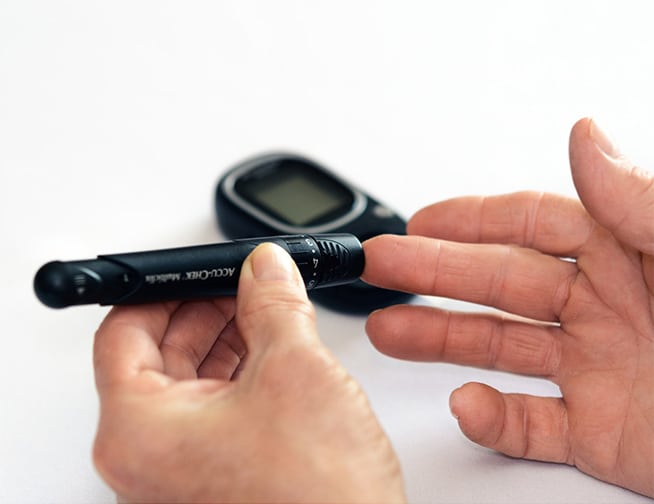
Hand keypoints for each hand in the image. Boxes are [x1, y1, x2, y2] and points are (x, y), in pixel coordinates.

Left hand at [92, 243, 403, 502]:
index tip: (199, 271)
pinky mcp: (214, 478)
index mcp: (139, 432)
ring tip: (266, 311)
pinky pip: (212, 410)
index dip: (163, 289)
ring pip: (188, 382)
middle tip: (243, 283)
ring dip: (226, 339)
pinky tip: (272, 351)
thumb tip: (265, 268)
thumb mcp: (295, 371)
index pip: (123, 332)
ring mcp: (179, 472)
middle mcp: (146, 458)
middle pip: (155, 355)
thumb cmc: (319, 501)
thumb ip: (275, 304)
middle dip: (204, 310)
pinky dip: (239, 374)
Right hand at [362, 118, 653, 496]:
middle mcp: (609, 309)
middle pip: (499, 285)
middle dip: (433, 274)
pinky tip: (467, 405)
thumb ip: (642, 202)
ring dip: (440, 342)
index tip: (419, 220)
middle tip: (380, 268)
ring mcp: (600, 373)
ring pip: (501, 350)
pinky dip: (494, 420)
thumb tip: (584, 139)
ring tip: (389, 331)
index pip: (533, 224)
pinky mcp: (604, 436)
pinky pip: (533, 425)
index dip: (471, 220)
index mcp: (632, 255)